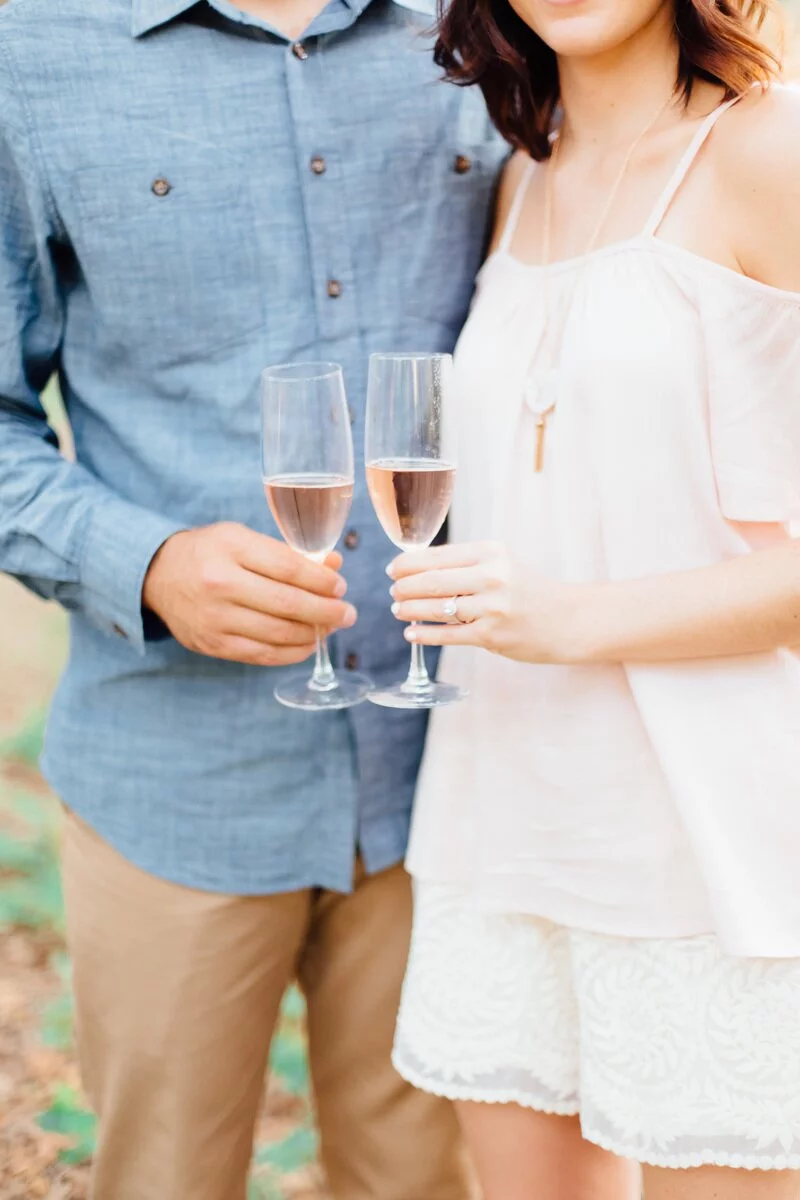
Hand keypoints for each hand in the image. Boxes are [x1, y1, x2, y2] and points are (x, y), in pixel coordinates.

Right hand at [143, 522, 356, 666]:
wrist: (157, 575)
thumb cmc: (209, 552)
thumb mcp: (242, 538)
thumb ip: (287, 553)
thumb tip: (334, 566)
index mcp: (230, 548)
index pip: (288, 568)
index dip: (321, 581)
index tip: (340, 586)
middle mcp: (220, 584)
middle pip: (287, 604)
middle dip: (326, 612)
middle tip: (348, 614)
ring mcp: (215, 619)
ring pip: (278, 634)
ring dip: (313, 634)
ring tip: (330, 628)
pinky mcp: (213, 645)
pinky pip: (262, 655)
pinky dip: (291, 652)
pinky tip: (306, 644)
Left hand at [388, 541, 585, 663]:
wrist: (568, 620)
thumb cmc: (529, 591)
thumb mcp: (502, 564)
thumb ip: (467, 564)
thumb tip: (418, 567)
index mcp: (491, 552)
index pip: (437, 555)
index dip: (407, 563)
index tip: (393, 569)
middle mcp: (491, 576)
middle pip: (431, 580)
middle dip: (404, 587)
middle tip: (393, 591)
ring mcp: (492, 607)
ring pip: (436, 607)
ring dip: (409, 609)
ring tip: (398, 610)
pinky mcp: (492, 635)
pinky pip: (448, 635)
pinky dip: (424, 634)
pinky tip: (410, 633)